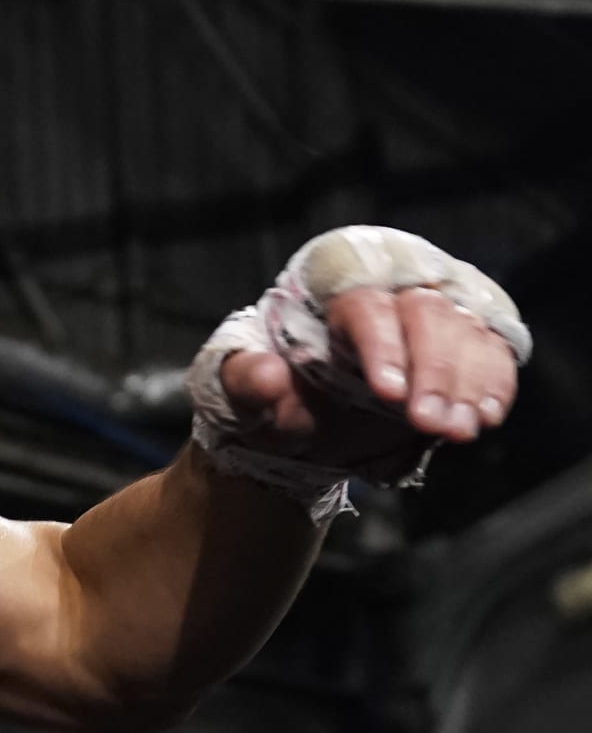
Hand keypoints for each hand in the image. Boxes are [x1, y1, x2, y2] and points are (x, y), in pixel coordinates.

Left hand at [219, 285, 519, 456]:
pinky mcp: (458, 353)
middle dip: (432, 372)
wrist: (299, 433)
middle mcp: (385, 300)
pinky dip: (494, 385)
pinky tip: (485, 417)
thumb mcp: (238, 396)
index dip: (381, 346)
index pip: (363, 306)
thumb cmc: (266, 401)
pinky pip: (491, 354)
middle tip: (426, 423)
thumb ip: (244, 382)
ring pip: (464, 332)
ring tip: (456, 431)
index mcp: (328, 298)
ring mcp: (426, 325)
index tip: (387, 394)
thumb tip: (265, 374)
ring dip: (468, 384)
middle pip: (424, 315)